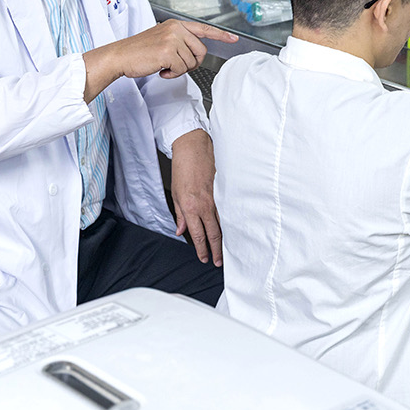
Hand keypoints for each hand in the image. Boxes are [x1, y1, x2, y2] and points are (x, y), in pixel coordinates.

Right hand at [84, 20, 237, 100]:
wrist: (120, 56)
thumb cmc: (138, 51)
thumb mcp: (161, 39)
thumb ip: (178, 42)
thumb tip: (193, 54)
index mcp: (175, 25)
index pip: (203, 29)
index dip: (221, 35)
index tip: (234, 38)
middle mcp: (176, 29)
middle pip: (200, 51)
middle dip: (191, 62)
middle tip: (175, 66)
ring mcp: (172, 39)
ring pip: (191, 62)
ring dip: (179, 69)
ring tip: (163, 66)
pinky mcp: (168, 52)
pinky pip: (182, 69)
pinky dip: (172, 74)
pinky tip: (160, 70)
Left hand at [169, 129, 221, 265]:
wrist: (193, 147)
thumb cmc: (183, 167)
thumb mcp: (175, 193)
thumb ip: (179, 214)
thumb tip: (180, 230)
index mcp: (190, 207)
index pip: (198, 235)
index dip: (202, 249)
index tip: (205, 258)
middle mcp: (205, 205)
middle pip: (213, 233)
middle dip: (217, 250)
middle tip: (219, 262)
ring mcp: (216, 198)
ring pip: (223, 224)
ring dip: (224, 239)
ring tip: (228, 250)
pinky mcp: (223, 191)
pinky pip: (227, 211)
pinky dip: (230, 222)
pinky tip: (233, 229)